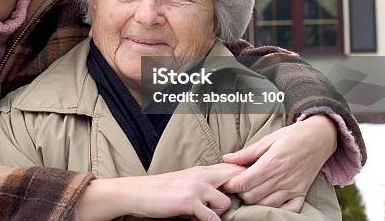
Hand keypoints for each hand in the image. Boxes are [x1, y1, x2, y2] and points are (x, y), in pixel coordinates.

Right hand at [77, 163, 243, 220]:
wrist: (136, 193)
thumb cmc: (160, 191)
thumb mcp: (184, 182)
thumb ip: (203, 185)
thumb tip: (223, 195)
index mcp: (201, 170)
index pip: (232, 168)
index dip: (243, 178)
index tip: (247, 189)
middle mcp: (201, 175)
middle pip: (235, 178)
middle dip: (241, 192)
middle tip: (238, 205)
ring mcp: (196, 188)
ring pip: (226, 202)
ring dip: (219, 213)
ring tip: (205, 215)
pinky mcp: (189, 201)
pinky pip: (212, 218)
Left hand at [222, 114, 336, 211]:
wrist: (319, 138)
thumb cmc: (292, 136)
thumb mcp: (267, 139)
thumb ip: (246, 152)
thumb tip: (226, 159)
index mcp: (270, 163)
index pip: (243, 183)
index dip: (231, 184)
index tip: (227, 180)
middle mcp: (281, 179)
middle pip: (251, 197)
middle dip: (240, 192)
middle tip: (238, 184)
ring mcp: (292, 189)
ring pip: (266, 205)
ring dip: (255, 200)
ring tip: (252, 189)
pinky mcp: (301, 194)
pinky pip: (288, 210)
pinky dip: (277, 208)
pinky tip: (269, 199)